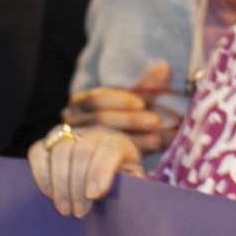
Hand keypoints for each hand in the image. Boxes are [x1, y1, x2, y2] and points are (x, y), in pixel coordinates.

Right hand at [28, 123, 142, 218]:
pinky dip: (41, 174)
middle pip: (82, 152)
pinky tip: (49, 194)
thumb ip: (131, 186)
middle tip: (79, 213)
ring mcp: (70, 134)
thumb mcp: (132, 185)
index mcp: (120, 142)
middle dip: (78, 186)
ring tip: (65, 210)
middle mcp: (94, 133)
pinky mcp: (49, 141)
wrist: (106, 174)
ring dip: (60, 184)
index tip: (94, 196)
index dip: (101, 171)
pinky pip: (37, 152)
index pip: (110, 148)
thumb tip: (126, 190)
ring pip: (60, 151)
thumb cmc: (120, 183)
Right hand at [64, 60, 182, 156]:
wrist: (108, 167)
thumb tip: (163, 67)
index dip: (120, 100)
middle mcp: (72, 123)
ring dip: (132, 141)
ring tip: (157, 141)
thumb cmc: (126, 130)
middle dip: (130, 120)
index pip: (96, 99)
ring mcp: (71, 145)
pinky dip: (122, 161)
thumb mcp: (135, 108)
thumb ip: (146, 88)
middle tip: (156, 121)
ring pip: (100, 141)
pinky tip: (140, 162)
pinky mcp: (76, 164)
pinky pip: (98, 163)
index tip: (141, 103)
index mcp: (80, 104)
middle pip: (98, 119)